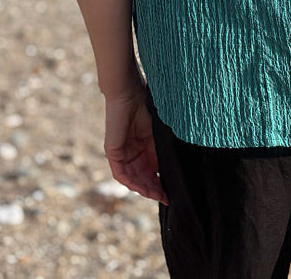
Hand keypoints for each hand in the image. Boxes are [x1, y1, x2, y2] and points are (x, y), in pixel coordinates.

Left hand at [103, 80, 168, 205]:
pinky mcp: (113, 152)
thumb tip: (177, 166)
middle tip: (167, 197)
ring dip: (145, 188)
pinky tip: (143, 188)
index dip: (161, 182)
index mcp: (143, 145)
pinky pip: (121, 174)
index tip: (173, 192)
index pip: (152, 169)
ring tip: (158, 195)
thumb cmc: (145, 105)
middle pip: (142, 177)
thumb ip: (163, 148)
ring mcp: (121, 153)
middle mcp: (132, 152)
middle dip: (154, 189)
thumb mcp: (158, 131)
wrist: (128, 92)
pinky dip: (132, 182)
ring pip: (132, 178)